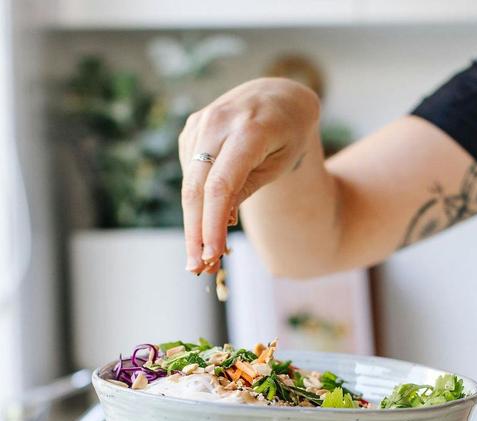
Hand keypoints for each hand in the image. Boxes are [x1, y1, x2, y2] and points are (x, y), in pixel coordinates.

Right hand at [178, 78, 319, 274]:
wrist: (279, 96)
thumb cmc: (288, 135)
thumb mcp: (281, 163)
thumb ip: (248, 188)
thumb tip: (219, 223)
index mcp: (250, 129)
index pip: (222, 185)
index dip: (212, 223)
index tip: (211, 255)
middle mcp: (220, 121)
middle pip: (197, 187)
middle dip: (195, 231)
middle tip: (196, 268)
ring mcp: (201, 123)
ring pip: (188, 183)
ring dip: (192, 222)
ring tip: (202, 256)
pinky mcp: (191, 129)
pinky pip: (189, 173)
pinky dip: (195, 202)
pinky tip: (204, 223)